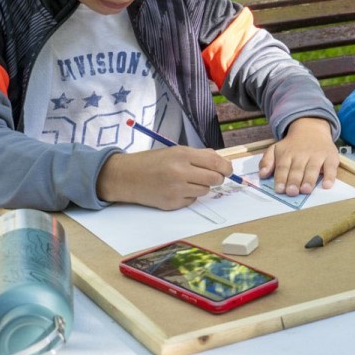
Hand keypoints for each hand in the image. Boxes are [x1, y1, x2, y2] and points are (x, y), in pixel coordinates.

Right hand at [97, 147, 231, 209]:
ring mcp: (176, 190)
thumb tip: (222, 162)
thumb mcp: (175, 151)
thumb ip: (199, 155)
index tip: (228, 170)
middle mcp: (180, 172)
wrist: (126, 177)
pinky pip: (192, 201)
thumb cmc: (153, 162)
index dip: (226, 167)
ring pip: (205, 191)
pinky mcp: (171, 204)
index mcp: (182, 155)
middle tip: (211, 176)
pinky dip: (189, 196)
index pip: (216, 163)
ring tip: (186, 180)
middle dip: (217, 178)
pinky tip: (176, 189)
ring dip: (201, 186)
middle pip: (214, 179)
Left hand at [258, 118, 339, 194]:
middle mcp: (302, 154)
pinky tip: (327, 185)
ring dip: (309, 180)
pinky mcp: (330, 157)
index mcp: (287, 154)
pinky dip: (330, 176)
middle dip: (294, 180)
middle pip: (297, 169)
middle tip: (292, 192)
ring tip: (305, 190)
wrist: (312, 129)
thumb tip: (262, 174)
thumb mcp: (276, 148)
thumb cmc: (292, 145)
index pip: (283, 167)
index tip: (279, 189)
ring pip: (313, 168)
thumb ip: (267, 161)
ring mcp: (317, 155)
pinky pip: (331, 167)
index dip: (281, 178)